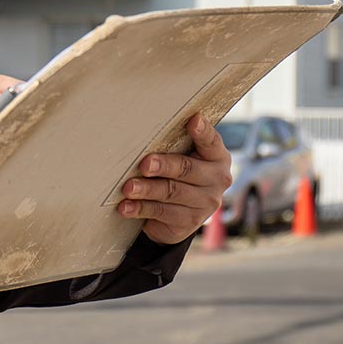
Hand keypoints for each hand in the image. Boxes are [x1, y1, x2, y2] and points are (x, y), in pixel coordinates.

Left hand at [118, 113, 232, 244]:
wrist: (180, 212)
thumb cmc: (178, 171)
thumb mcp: (181, 155)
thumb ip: (174, 143)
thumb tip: (145, 128)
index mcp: (217, 157)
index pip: (211, 141)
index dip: (202, 131)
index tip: (193, 120)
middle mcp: (216, 180)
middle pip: (186, 169)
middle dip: (163, 166)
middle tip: (144, 165)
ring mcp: (204, 204)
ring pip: (170, 192)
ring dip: (146, 189)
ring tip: (128, 188)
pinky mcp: (189, 223)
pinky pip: (162, 213)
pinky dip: (140, 208)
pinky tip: (126, 206)